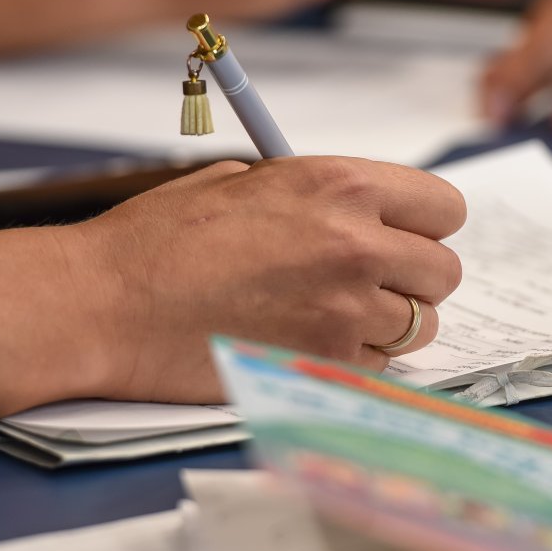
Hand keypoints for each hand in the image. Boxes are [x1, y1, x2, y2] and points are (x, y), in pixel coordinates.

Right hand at [67, 156, 465, 403]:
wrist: (107, 303)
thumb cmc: (160, 239)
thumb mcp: (244, 182)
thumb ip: (317, 196)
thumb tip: (361, 214)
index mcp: (341, 184)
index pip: (444, 208)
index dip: (425, 226)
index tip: (404, 238)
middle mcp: (358, 244)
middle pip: (443, 272)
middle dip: (413, 279)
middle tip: (369, 284)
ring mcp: (347, 309)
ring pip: (421, 326)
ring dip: (389, 325)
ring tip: (334, 317)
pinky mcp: (327, 364)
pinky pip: (383, 367)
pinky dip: (359, 361)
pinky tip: (312, 345)